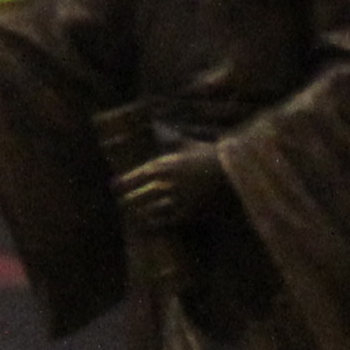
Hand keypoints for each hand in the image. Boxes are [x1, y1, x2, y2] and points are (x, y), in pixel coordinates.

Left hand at [115, 141, 233, 233]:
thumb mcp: (189, 144)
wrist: (235, 173)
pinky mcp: (189, 213)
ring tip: (132, 214)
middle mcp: (168, 182)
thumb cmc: (211, 156)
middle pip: (140, 195)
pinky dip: (155, 223)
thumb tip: (157, 125)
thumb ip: (170, 137)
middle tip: (121, 204)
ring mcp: (178, 199)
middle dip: (129, 200)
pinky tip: (147, 225)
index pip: (137, 176)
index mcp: (166, 164)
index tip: (114, 186)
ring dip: (139, 212)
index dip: (124, 182)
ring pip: (150, 209)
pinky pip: (166, 221)